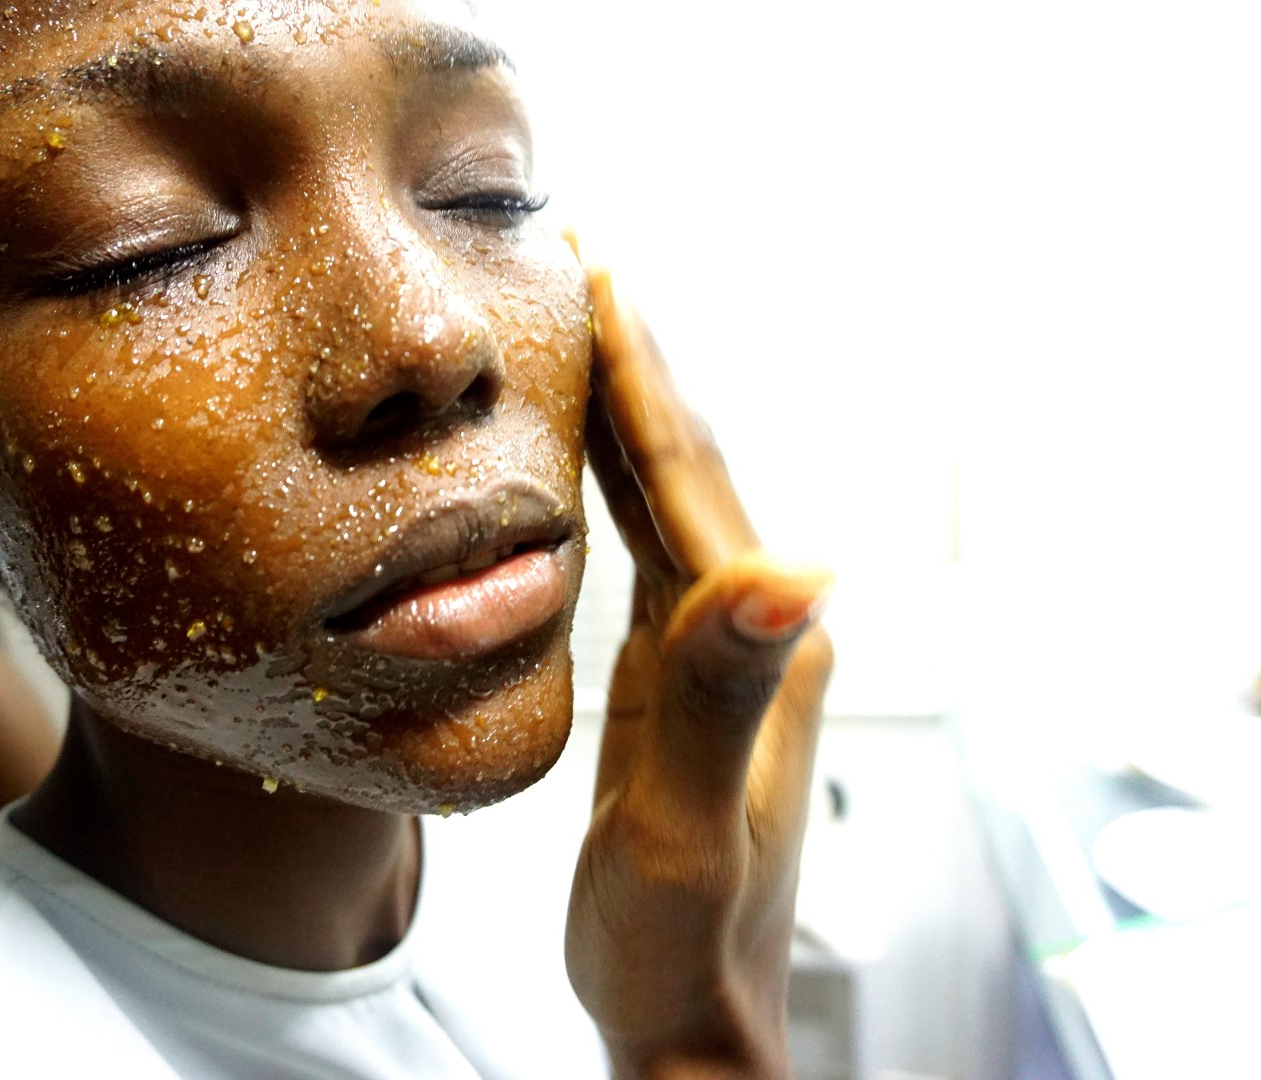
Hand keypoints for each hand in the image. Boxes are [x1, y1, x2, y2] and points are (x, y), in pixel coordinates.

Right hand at [565, 261, 833, 1079]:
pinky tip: (580, 465)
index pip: (692, 478)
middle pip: (688, 467)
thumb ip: (723, 701)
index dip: (647, 373)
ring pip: (667, 502)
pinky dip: (611, 488)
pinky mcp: (677, 679)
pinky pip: (643, 552)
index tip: (603, 271)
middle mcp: (752, 631)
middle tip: (584, 263)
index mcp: (758, 644)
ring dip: (628, 413)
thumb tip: (801, 566)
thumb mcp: (688, 828)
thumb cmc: (685, 941)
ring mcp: (717, 653)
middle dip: (640, 363)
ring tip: (583, 333)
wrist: (688, 1014)